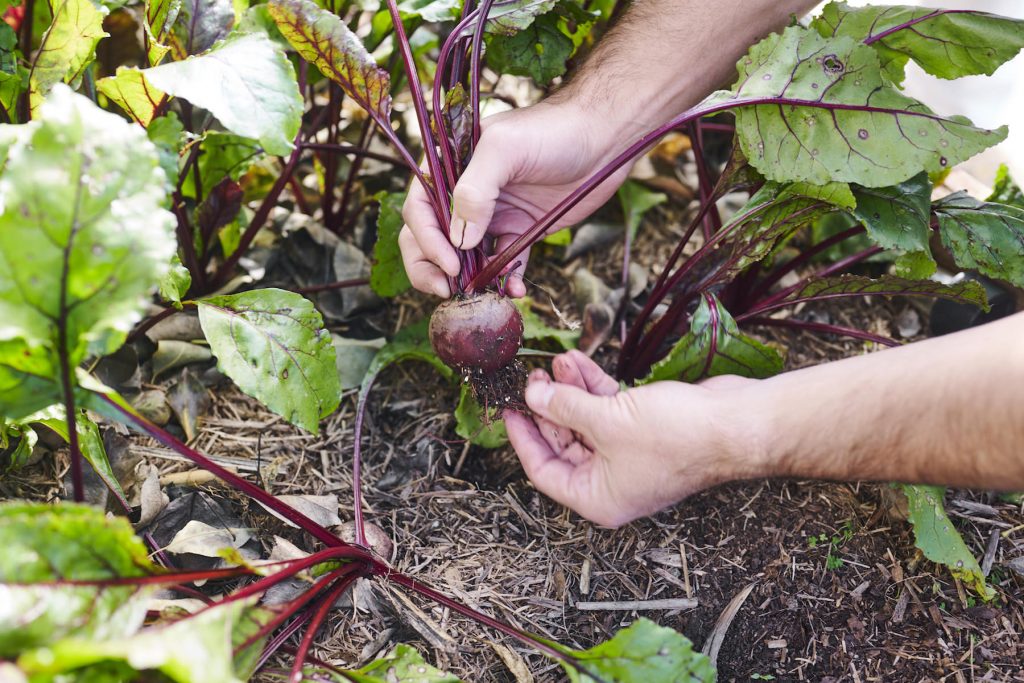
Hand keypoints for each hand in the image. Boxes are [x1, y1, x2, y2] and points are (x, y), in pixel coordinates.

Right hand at [399, 101, 630, 297]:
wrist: (604, 138)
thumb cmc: (552, 130)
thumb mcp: (505, 148)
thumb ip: (474, 190)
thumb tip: (458, 240)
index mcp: (449, 165)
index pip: (420, 207)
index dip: (426, 238)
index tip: (449, 262)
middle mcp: (465, 192)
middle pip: (431, 236)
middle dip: (432, 266)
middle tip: (446, 289)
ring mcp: (492, 214)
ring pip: (464, 257)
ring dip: (468, 279)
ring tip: (480, 295)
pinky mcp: (519, 231)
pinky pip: (503, 264)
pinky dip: (504, 281)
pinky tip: (514, 290)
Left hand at [503, 351, 766, 526]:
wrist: (737, 424)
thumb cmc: (678, 436)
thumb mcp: (607, 420)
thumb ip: (564, 406)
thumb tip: (533, 394)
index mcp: (598, 497)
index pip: (544, 472)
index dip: (523, 438)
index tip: (508, 409)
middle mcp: (612, 482)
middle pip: (564, 444)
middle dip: (549, 407)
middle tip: (533, 377)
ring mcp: (630, 457)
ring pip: (586, 422)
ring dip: (571, 391)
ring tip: (558, 361)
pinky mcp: (647, 431)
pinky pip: (609, 411)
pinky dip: (595, 388)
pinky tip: (580, 363)